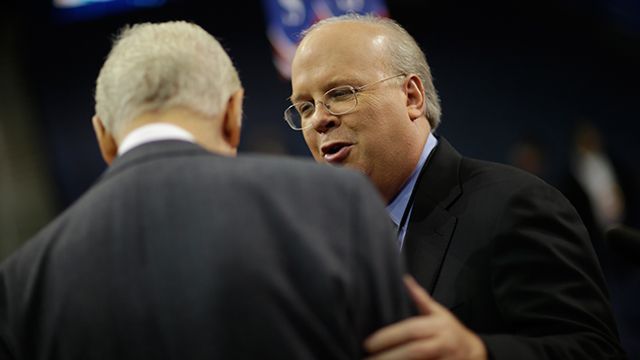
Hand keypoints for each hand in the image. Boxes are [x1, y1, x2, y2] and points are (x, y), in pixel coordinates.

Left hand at [364, 275, 486, 359]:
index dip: (389, 337)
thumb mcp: (438, 312)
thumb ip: (420, 298)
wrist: (474, 352)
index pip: (411, 330)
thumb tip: (405, 280)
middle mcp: (443, 344)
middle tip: (368, 359)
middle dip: (390, 356)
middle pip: (414, 351)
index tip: (369, 343)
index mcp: (438, 326)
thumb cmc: (451, 331)